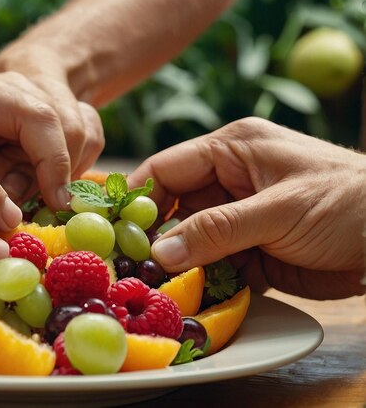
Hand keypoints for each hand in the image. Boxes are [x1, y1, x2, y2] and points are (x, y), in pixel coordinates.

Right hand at [128, 117, 365, 299]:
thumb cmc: (350, 203)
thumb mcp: (280, 208)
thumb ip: (219, 229)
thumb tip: (161, 252)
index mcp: (232, 151)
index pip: (167, 168)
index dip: (136, 197)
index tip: (109, 228)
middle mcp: (228, 181)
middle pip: (172, 209)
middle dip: (152, 237)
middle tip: (125, 267)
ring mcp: (237, 219)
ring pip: (189, 242)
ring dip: (175, 266)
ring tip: (148, 289)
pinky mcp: (249, 251)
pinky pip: (212, 266)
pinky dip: (200, 283)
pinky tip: (185, 299)